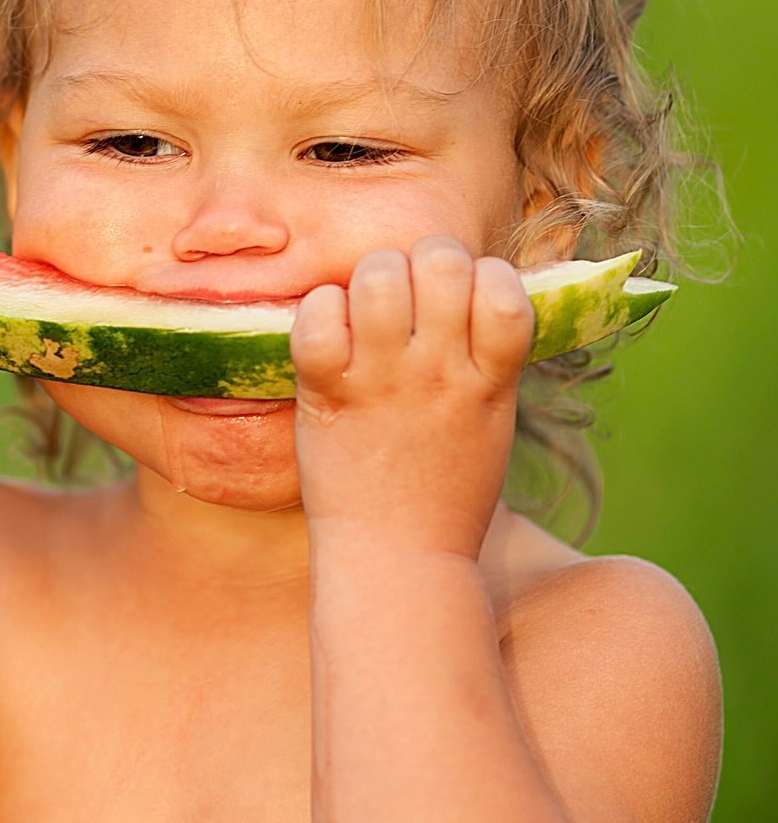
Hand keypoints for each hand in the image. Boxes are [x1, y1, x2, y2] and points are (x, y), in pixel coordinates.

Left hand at [290, 237, 534, 558]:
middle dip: (424, 261)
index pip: (504, 286)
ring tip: (367, 312)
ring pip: (377, 274)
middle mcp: (439, 372)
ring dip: (370, 278)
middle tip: (411, 297)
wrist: (396, 562)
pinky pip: (318, 314)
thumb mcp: (492, 422)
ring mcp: (382, 381)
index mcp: (490, 380)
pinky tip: (328, 335)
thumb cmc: (446, 493)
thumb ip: (490, 359)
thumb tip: (481, 291)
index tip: (466, 300)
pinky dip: (319, 310)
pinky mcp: (328, 394)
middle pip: (440, 260)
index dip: (483, 275)